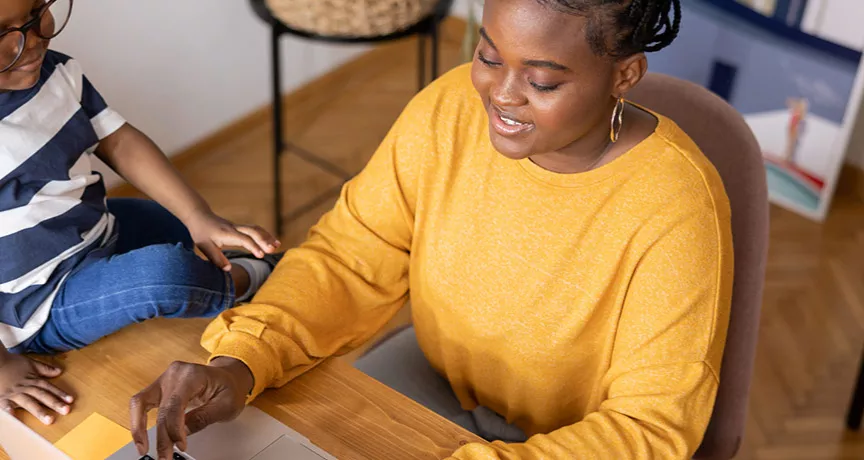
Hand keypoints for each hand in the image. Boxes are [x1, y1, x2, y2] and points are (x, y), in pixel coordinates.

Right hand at [0, 354, 72, 424]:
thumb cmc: (12, 363)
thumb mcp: (31, 363)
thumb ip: (45, 369)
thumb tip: (59, 371)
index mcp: (33, 380)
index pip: (49, 388)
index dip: (60, 394)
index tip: (71, 401)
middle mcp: (26, 387)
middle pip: (42, 396)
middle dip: (54, 403)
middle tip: (66, 411)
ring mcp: (14, 393)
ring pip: (29, 402)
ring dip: (39, 411)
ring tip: (49, 420)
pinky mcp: (2, 397)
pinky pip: (5, 404)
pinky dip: (9, 409)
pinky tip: (14, 415)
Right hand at [129, 358, 252, 459]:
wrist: (229, 378)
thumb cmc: (229, 388)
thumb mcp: (226, 405)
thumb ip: (203, 418)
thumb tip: (182, 432)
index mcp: (192, 375)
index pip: (176, 404)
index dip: (175, 428)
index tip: (180, 445)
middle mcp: (175, 374)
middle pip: (161, 408)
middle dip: (162, 436)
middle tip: (166, 456)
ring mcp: (164, 379)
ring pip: (140, 403)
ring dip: (139, 428)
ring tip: (143, 448)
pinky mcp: (159, 388)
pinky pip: (141, 404)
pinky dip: (138, 421)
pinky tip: (141, 437)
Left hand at [184, 210, 280, 270]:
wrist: (200, 216)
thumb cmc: (201, 232)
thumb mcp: (204, 246)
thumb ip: (216, 258)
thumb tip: (229, 269)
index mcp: (227, 234)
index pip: (243, 239)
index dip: (253, 246)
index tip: (261, 255)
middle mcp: (235, 228)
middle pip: (253, 231)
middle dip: (264, 240)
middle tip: (273, 249)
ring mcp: (238, 227)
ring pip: (256, 229)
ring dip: (267, 236)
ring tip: (277, 246)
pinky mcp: (240, 228)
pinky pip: (255, 229)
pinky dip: (264, 234)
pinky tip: (271, 241)